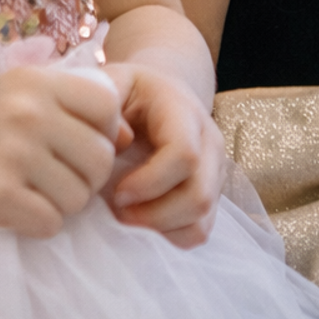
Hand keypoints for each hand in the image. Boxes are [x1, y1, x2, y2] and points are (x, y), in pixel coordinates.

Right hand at [0, 65, 122, 238]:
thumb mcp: (15, 99)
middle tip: (53, 180)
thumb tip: (127, 133)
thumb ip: (70, 106)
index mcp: (34, 81)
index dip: (103, 131)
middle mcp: (25, 110)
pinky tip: (14, 211)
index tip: (75, 145)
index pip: (107, 104)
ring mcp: (10, 152)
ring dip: (61, 205)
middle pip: (100, 157)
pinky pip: (51, 223)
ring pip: (79, 196)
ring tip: (30, 193)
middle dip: (86, 179)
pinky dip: (38, 225)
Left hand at [103, 62, 225, 247]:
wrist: (157, 94)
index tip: (117, 191)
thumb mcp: (111, 83)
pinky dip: (170, 235)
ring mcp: (214, 170)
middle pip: (199, 195)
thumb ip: (104, 104)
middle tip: (118, 208)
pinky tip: (144, 218)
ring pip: (202, 220)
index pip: (184, 153)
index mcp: (184, 111)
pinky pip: (199, 230)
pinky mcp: (211, 193)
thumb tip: (120, 141)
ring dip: (161, 227)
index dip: (150, 181)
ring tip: (127, 214)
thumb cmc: (127, 92)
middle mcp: (209, 141)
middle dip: (154, 214)